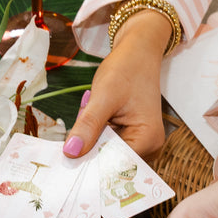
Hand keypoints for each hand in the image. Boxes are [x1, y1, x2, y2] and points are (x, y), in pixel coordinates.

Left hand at [64, 11, 173, 158]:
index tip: (68, 158)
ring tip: (91, 112)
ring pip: (104, 153)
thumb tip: (71, 152)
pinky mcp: (130, 137)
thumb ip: (89, 125)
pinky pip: (106, 144)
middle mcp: (148, 147)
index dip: (91, 163)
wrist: (137, 52)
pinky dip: (94, 134)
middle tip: (79, 126)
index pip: (115, 165)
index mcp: (148, 139)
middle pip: (109, 162)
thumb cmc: (127, 69)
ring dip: (90, 139)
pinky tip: (94, 117)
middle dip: (89, 148)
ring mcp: (140, 143)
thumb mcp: (104, 96)